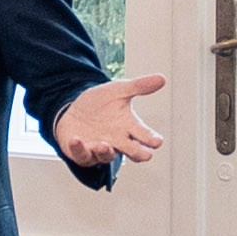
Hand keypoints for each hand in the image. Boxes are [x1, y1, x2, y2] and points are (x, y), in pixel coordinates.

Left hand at [52, 74, 169, 169]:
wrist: (74, 110)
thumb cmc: (101, 104)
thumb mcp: (119, 91)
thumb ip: (139, 86)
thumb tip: (162, 78)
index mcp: (128, 127)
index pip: (145, 135)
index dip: (152, 139)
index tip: (157, 141)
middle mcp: (117, 141)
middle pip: (133, 152)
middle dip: (138, 153)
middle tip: (145, 154)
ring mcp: (100, 149)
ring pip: (107, 156)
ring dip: (105, 151)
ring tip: (104, 144)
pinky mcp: (83, 153)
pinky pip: (82, 155)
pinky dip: (79, 149)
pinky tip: (77, 139)